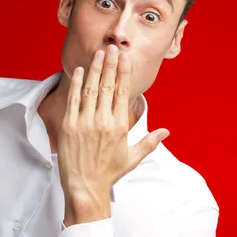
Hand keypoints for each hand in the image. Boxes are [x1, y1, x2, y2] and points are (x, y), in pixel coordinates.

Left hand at [58, 44, 169, 223]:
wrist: (85, 188)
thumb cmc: (109, 173)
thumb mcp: (133, 158)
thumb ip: (150, 142)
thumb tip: (166, 131)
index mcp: (120, 127)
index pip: (124, 93)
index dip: (124, 73)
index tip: (124, 58)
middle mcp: (104, 122)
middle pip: (109, 86)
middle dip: (111, 65)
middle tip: (113, 47)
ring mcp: (85, 123)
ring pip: (91, 89)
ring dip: (96, 69)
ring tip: (99, 53)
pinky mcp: (70, 126)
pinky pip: (73, 100)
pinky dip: (77, 84)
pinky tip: (82, 70)